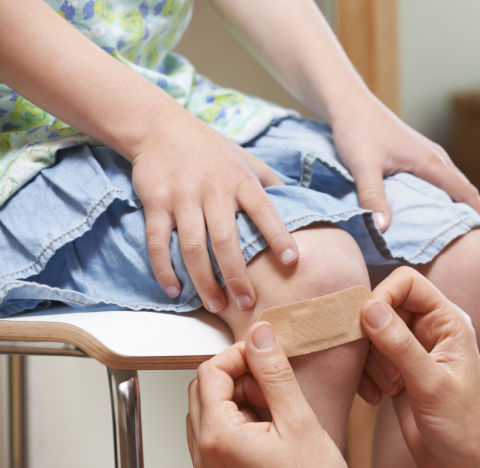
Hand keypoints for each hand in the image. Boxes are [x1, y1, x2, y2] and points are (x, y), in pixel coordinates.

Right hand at [131, 109, 297, 312]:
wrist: (160, 128)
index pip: (264, 211)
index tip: (291, 261)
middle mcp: (213, 190)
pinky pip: (158, 242)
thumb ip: (271, 183)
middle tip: (247, 304)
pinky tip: (174, 291)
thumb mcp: (247, 160)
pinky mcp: (156, 203)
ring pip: (192, 247)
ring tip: (215, 305)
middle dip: (237, 276)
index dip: (279, 235)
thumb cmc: (212, 150)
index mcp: (240, 181)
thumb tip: (301, 204)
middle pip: (226, 240)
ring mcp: (183, 197)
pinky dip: (164, 270)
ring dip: (204, 280)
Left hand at [187, 322, 351, 467]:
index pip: (210, 371)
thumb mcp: (300, 423)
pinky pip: (218, 439)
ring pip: (210, 413)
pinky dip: (241, 424)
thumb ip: (275, 375)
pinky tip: (273, 433)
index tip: (268, 354)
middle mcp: (204, 456)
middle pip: (205, 390)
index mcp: (219, 438)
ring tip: (279, 413)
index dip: (240, 354)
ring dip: (240, 400)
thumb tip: (261, 337)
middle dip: (238, 377)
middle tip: (275, 385)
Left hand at [330, 95, 479, 231]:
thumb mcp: (363, 166)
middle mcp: (435, 157)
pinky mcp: (416, 154)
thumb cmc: (357, 130)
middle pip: (464, 188)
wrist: (349, 103)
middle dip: (471, 214)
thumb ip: (372, 196)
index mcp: (430, 162)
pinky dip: (445, 196)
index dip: (477, 216)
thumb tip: (383, 229)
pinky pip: (440, 178)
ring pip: (453, 183)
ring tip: (455, 232)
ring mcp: (427, 154)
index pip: (465, 192)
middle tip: (472, 242)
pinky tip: (432, 211)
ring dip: (458, 205)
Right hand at [358, 267, 479, 467]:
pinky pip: (369, 359)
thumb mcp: (431, 385)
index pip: (407, 281)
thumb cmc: (464, 427)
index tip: (369, 325)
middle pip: (384, 305)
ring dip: (370, 361)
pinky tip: (379, 398)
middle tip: (387, 369)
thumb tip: (370, 308)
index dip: (383, 296)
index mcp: (448, 321)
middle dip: (373, 336)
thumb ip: (400, 345)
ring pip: (371, 333)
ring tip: (390, 388)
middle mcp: (431, 330)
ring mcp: (413, 351)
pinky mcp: (399, 372)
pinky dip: (366, 376)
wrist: (467, 467)